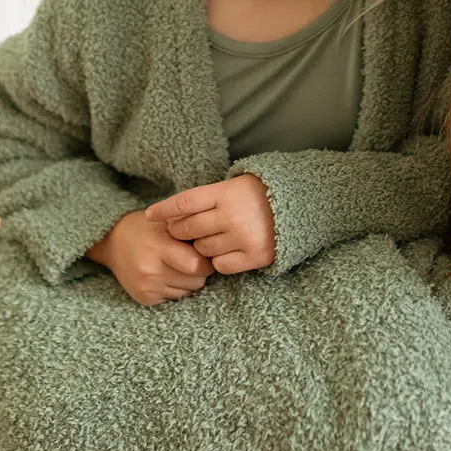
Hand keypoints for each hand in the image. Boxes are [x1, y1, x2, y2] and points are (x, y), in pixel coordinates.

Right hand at [85, 210, 214, 306]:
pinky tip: (169, 273)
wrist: (114, 240)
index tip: (207, 251)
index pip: (197, 265)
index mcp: (159, 249)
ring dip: (190, 280)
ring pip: (188, 291)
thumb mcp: (168, 220)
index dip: (208, 259)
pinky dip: (177, 287)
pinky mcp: (144, 299)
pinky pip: (175, 298)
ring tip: (180, 265)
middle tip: (196, 258)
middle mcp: (151, 271)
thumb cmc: (148, 227)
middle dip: (202, 271)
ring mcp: (147, 287)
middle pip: (196, 281)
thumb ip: (191, 230)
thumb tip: (218, 241)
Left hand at [144, 175, 275, 274]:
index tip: (149, 215)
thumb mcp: (235, 185)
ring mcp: (244, 237)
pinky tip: (228, 249)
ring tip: (216, 236)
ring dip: (202, 245)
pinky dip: (219, 259)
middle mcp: (233, 215)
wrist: (301, 204)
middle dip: (182, 230)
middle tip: (187, 229)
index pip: (184, 202)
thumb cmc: (261, 193)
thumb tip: (171, 213)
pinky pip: (220, 265)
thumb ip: (208, 197)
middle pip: (188, 229)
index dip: (164, 209)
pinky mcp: (254, 256)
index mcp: (227, 192)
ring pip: (201, 249)